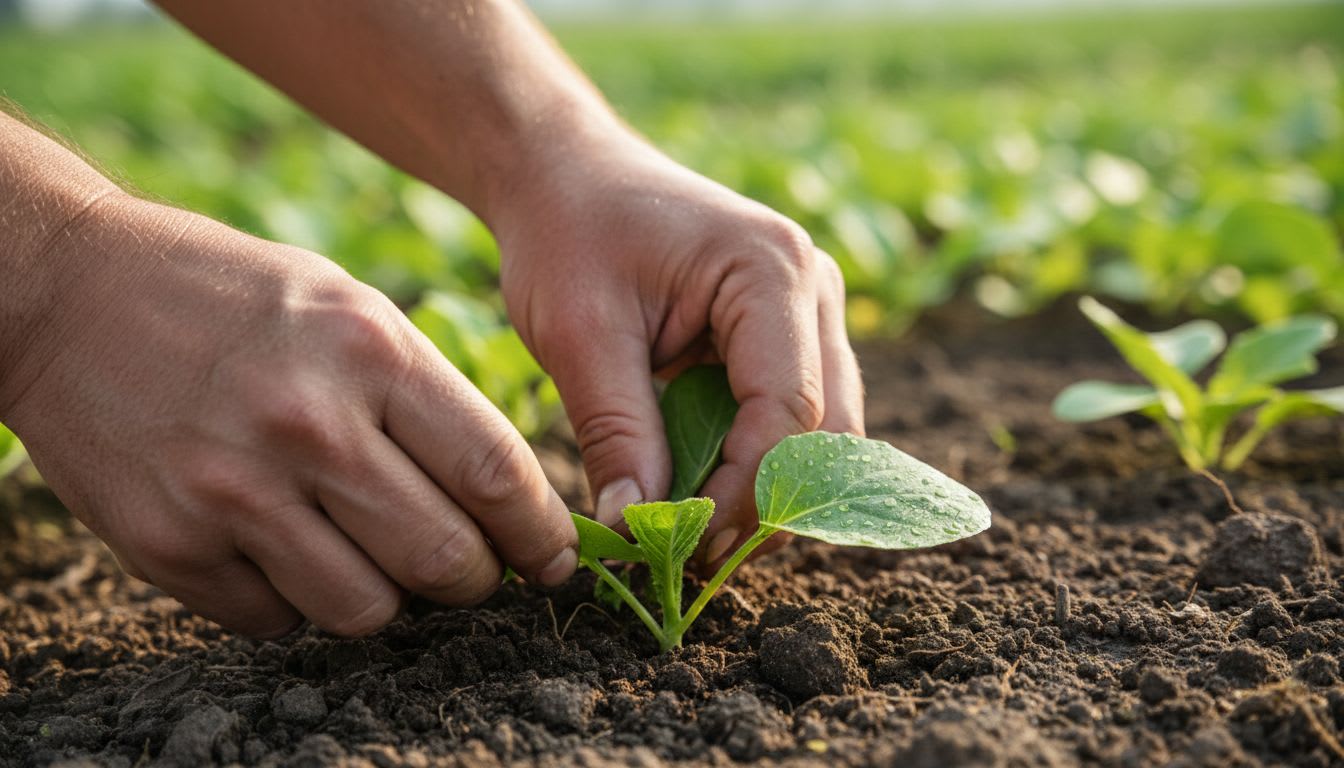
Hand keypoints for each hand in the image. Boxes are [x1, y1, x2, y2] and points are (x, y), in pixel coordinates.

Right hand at [0, 193, 577, 636]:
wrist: (72, 289)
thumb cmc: (236, 298)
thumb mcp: (351, 308)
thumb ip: (427, 397)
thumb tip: (502, 496)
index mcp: (371, 353)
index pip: (493, 473)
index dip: (538, 534)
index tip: (553, 559)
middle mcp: (309, 426)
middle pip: (443, 557)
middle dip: (476, 581)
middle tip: (472, 572)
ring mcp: (234, 490)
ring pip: (365, 610)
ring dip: (388, 600)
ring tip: (373, 558)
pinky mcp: (168, 544)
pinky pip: (273, 619)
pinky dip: (295, 602)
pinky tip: (284, 550)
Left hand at [492, 131, 864, 567]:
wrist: (567, 176)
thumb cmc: (567, 234)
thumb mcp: (578, 335)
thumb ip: (616, 432)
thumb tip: (633, 531)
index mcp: (770, 269)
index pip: (789, 408)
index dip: (744, 490)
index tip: (681, 542)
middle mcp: (814, 285)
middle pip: (826, 429)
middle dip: (765, 501)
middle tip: (693, 554)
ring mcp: (811, 309)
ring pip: (823, 432)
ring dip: (766, 489)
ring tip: (693, 534)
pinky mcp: (791, 333)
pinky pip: (795, 416)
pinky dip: (756, 463)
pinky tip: (702, 494)